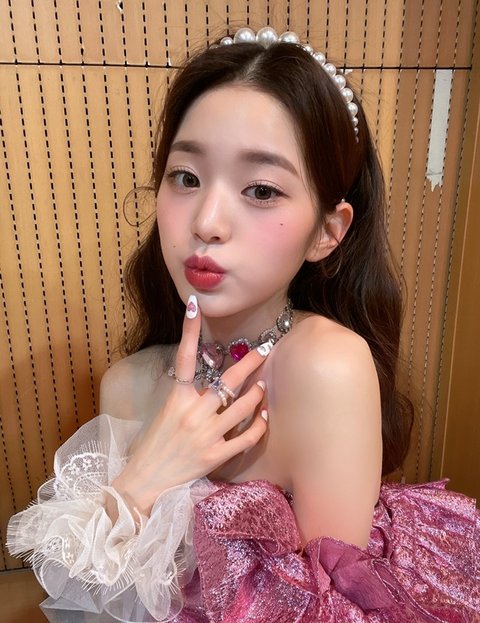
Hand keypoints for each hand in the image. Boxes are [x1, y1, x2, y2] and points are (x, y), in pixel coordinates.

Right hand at [112, 295, 268, 515]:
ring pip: (242, 406)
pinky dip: (259, 425)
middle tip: (266, 347)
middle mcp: (192, 413)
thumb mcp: (166, 413)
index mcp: (176, 399)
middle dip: (250, 362)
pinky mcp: (216, 457)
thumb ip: (187, 396)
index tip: (195, 306)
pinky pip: (246, 437)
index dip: (189, 330)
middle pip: (227, 380)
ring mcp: (206, 435)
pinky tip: (264, 416)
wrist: (146, 482)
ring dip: (257, 393)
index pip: (184, 358)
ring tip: (262, 386)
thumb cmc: (155, 445)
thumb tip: (210, 380)